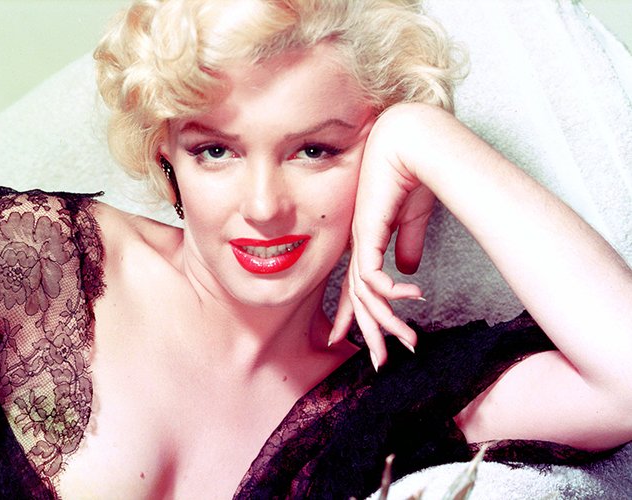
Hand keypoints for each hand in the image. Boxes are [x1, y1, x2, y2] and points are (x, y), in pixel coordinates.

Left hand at [329, 106, 431, 368]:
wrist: (411, 141)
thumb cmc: (414, 173)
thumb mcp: (413, 217)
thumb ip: (408, 243)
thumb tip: (409, 269)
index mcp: (367, 240)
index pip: (358, 285)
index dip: (356, 313)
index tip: (356, 338)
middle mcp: (359, 244)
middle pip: (359, 298)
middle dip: (370, 332)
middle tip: (380, 362)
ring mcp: (360, 239)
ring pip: (366, 294)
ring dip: (387, 321)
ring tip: (405, 344)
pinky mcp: (367, 231)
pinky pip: (373, 273)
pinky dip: (390, 290)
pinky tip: (409, 298)